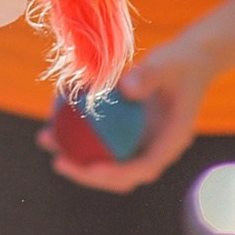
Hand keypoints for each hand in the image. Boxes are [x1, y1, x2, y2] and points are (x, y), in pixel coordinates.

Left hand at [40, 31, 220, 193]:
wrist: (190, 59)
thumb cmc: (180, 61)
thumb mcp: (168, 64)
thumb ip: (150, 76)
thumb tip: (124, 90)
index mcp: (171, 142)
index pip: (144, 168)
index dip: (117, 173)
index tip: (91, 168)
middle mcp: (155, 148)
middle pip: (121, 174)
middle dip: (87, 174)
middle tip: (58, 162)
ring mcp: (141, 141)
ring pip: (106, 158)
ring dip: (75, 154)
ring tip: (44, 138)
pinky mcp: (128, 131)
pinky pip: (101, 138)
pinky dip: (79, 133)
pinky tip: (53, 118)